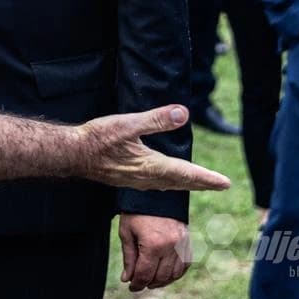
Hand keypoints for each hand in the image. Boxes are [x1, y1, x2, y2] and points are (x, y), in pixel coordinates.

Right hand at [77, 105, 230, 191]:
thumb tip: (182, 114)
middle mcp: (147, 177)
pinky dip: (169, 183)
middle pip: (181, 183)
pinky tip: (164, 180)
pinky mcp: (127, 179)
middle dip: (201, 183)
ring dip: (186, 184)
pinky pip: (155, 185)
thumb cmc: (98, 138)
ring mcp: (136, 181)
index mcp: (152, 165)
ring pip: (168, 185)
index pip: (186, 173)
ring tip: (198, 183)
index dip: (207, 178)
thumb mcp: (128, 124)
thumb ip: (155, 120)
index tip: (225, 183)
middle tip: (220, 185)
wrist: (72, 154)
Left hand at [119, 214, 189, 291]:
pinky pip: (185, 265)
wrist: (156, 193)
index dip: (137, 283)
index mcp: (153, 244)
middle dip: (148, 283)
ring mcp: (182, 244)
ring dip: (162, 281)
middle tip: (139, 283)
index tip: (131, 286)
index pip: (145, 273)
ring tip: (151, 280)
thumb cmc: (137, 211)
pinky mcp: (188, 242)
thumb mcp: (127, 232)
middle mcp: (171, 246)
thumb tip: (127, 278)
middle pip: (160, 276)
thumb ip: (129, 257)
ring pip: (174, 274)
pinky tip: (165, 273)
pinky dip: (175, 273)